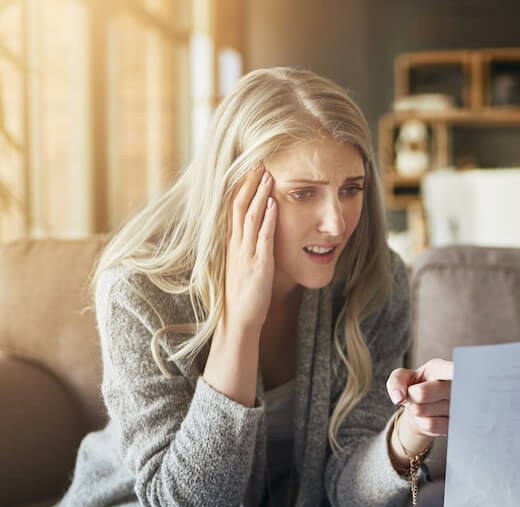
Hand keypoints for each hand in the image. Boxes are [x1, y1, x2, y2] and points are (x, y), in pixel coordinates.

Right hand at [223, 165, 276, 333]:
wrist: (239, 319)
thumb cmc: (244, 294)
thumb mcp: (243, 265)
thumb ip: (247, 248)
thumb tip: (256, 234)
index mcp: (232, 243)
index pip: (234, 208)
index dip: (242, 188)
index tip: (250, 170)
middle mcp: (236, 244)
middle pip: (239, 205)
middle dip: (249, 183)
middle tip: (258, 162)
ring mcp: (246, 253)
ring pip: (250, 216)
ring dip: (259, 194)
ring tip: (267, 175)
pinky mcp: (258, 264)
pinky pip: (262, 236)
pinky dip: (268, 218)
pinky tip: (274, 204)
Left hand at [386, 358, 452, 458]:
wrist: (422, 409)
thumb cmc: (415, 387)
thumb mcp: (402, 377)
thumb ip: (397, 380)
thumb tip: (398, 397)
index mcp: (441, 369)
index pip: (450, 370)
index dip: (454, 371)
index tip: (457, 372)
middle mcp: (454, 386)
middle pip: (422, 393)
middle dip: (410, 396)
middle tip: (414, 393)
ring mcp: (457, 406)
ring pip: (422, 411)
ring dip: (415, 410)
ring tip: (423, 404)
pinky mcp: (454, 423)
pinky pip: (431, 425)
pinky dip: (421, 423)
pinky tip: (428, 416)